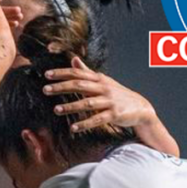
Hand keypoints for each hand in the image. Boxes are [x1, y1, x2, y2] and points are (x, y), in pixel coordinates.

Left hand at [44, 57, 158, 132]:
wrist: (141, 107)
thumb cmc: (117, 94)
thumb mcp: (103, 81)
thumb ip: (87, 72)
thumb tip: (74, 59)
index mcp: (98, 79)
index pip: (78, 73)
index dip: (62, 73)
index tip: (46, 75)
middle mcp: (103, 88)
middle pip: (80, 85)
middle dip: (62, 87)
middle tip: (45, 90)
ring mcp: (109, 101)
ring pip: (87, 103)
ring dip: (71, 106)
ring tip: (56, 110)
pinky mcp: (114, 115)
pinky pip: (97, 119)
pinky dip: (85, 124)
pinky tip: (73, 128)